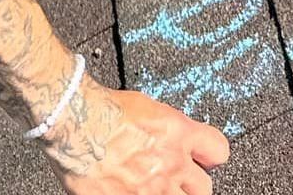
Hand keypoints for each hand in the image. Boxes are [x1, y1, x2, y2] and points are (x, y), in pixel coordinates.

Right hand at [41, 79, 229, 194]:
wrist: (74, 121)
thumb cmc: (102, 107)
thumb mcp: (145, 106)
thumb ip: (166, 127)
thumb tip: (170, 135)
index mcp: (179, 133)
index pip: (219, 151)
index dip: (208, 156)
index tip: (201, 159)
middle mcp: (172, 164)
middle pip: (204, 188)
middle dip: (191, 184)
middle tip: (175, 180)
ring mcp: (152, 190)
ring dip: (168, 194)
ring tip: (150, 187)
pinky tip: (126, 190)